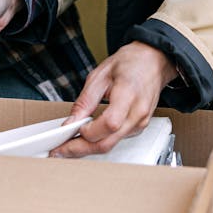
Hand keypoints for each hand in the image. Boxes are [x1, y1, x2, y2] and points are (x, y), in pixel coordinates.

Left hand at [51, 41, 177, 157]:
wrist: (153, 62)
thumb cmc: (130, 63)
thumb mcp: (100, 74)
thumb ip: (85, 100)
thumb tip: (71, 122)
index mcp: (128, 94)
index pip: (109, 123)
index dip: (88, 131)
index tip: (70, 129)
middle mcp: (138, 113)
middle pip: (108, 142)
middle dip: (80, 149)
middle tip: (59, 150)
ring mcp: (141, 122)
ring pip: (111, 145)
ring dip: (88, 148)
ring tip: (68, 145)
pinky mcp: (140, 127)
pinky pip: (117, 140)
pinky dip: (99, 142)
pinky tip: (86, 139)